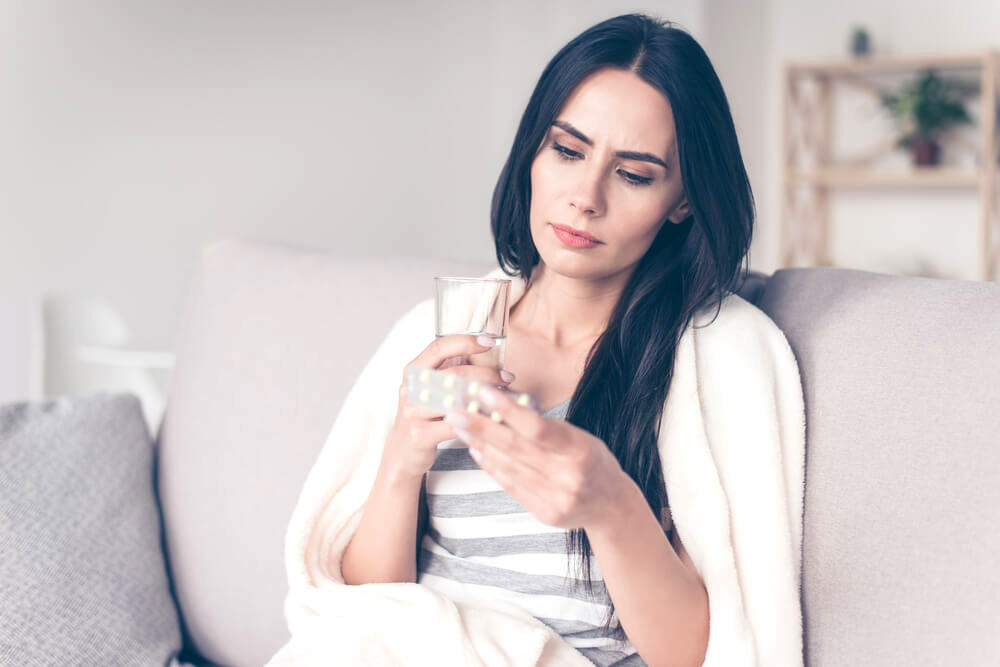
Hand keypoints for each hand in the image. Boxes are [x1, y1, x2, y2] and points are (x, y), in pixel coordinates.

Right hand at [382, 335, 512, 480]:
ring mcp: (413, 412)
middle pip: (454, 373)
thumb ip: (450, 372)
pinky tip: (493, 419)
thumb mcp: (430, 389)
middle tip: (507, 376)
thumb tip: (488, 355)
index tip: (489, 342)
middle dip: (486, 373)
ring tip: (504, 397)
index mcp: (413, 371)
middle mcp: (410, 388)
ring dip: (486, 398)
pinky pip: (457, 425)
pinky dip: (479, 421)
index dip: (465, 342)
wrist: (403, 452)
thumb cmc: (423, 416)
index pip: (438, 347)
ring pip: (457, 400)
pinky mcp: (420, 434)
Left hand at [443, 386, 630, 530]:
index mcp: (580, 450)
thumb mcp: (579, 437)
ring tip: (462, 428)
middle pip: (517, 449)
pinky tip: (477, 451)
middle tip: (456, 411)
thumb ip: (545, 428)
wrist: (611, 504)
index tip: (482, 393)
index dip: (508, 411)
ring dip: (481, 446)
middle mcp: (569, 476)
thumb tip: (502, 407)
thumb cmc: (592, 460)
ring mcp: (557, 499)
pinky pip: (512, 487)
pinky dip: (492, 467)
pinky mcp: (546, 514)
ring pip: (509, 468)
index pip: (538, 429)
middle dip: (482, 428)